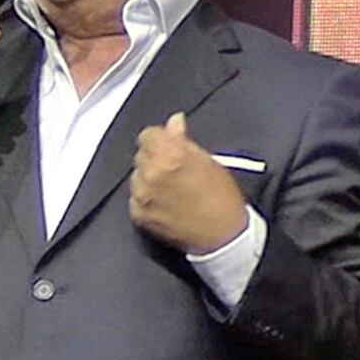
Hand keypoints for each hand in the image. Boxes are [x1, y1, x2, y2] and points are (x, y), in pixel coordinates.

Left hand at [130, 112, 247, 253]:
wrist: (223, 237)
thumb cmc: (223, 200)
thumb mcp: (210, 162)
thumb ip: (184, 140)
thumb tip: (174, 122)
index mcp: (170, 154)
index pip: (148, 134)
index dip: (161, 140)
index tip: (169, 147)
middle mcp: (151, 172)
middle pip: (141, 154)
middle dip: (155, 159)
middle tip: (175, 172)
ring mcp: (142, 194)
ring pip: (137, 176)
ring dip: (149, 179)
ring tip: (172, 191)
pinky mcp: (139, 214)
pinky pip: (136, 198)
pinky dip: (147, 199)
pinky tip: (166, 205)